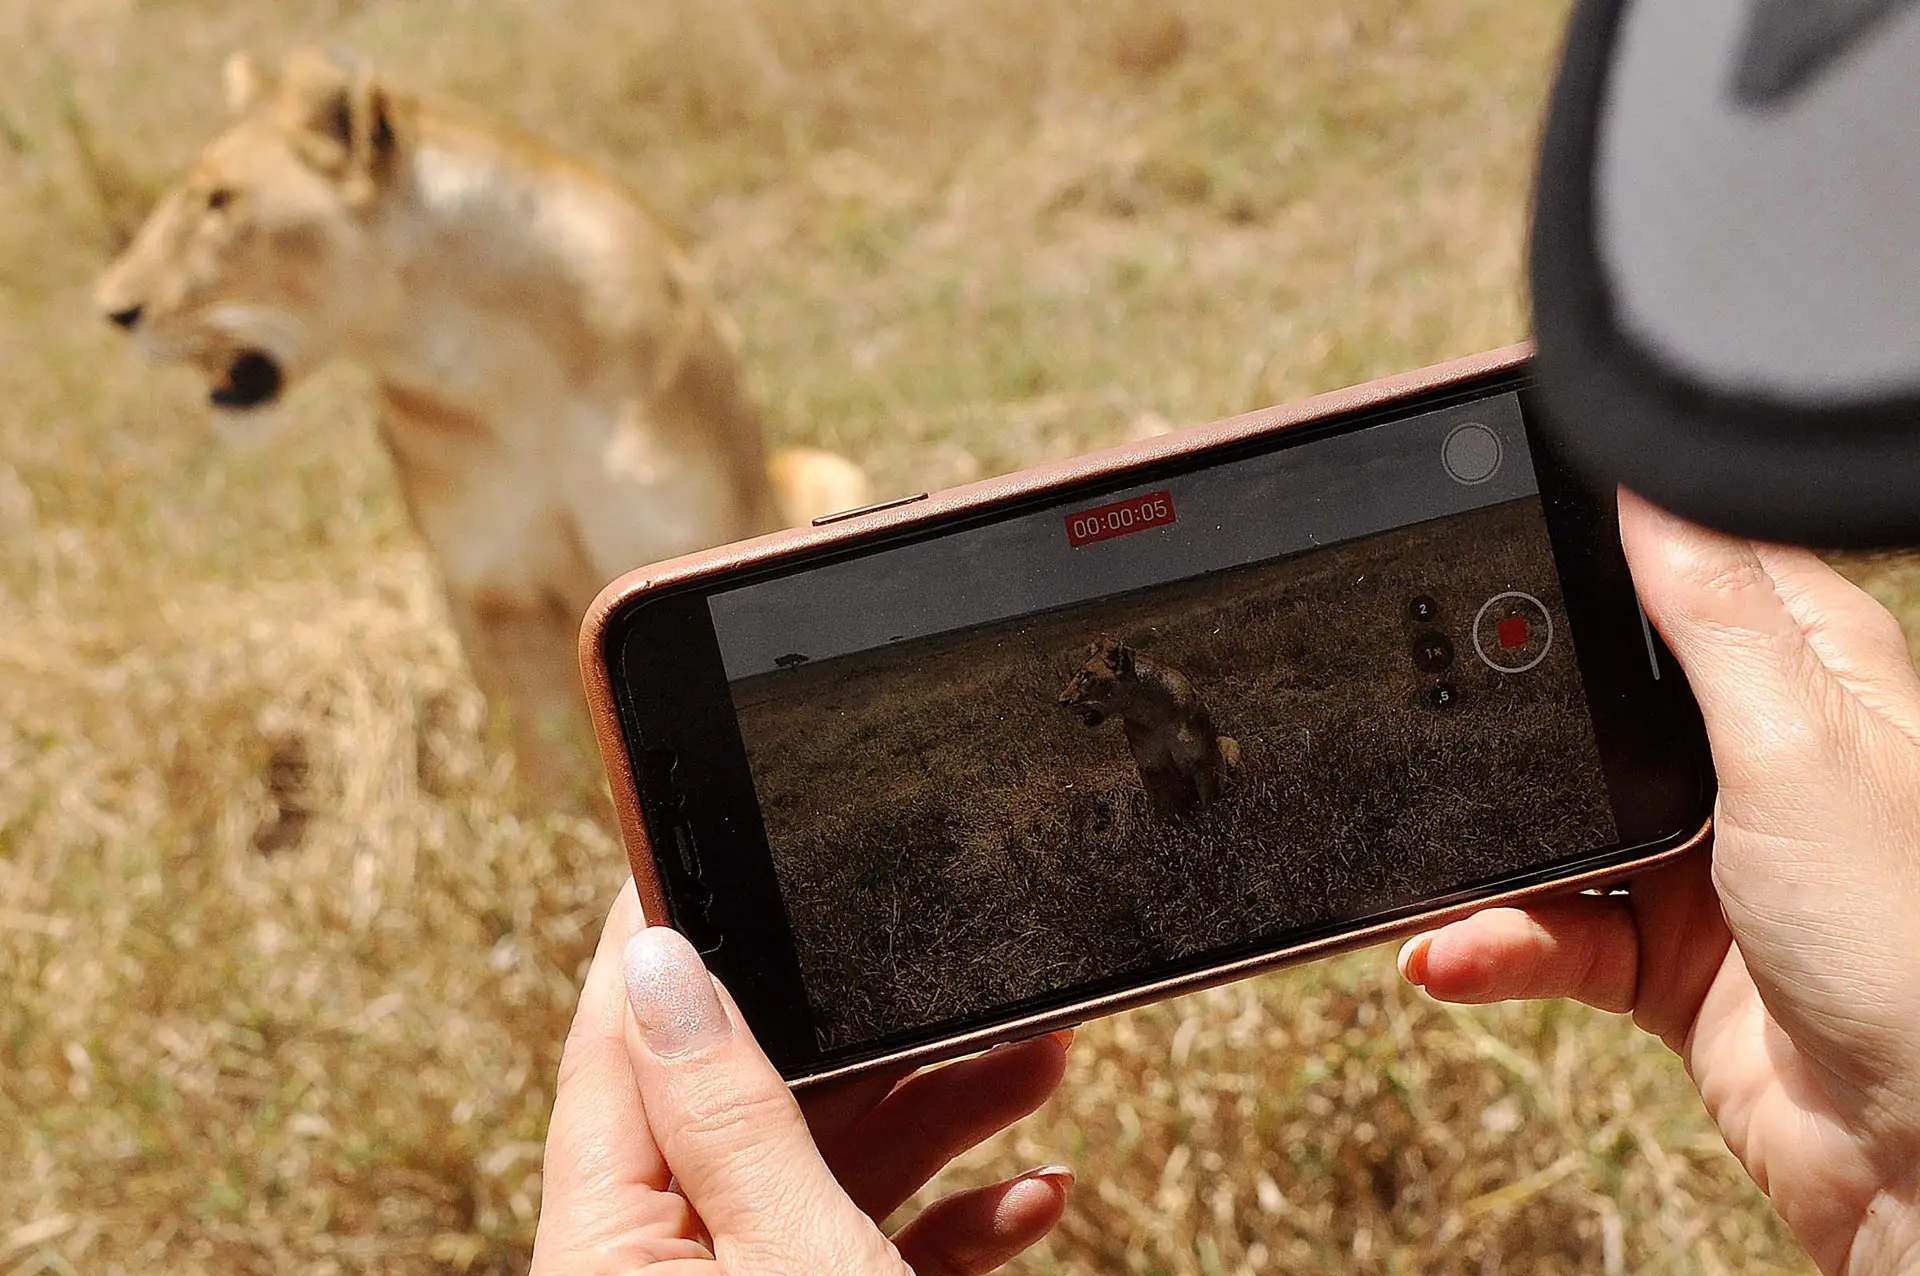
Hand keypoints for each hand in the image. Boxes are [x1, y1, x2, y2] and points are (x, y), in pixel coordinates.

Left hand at [532, 882, 1073, 1274]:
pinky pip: (872, 1243)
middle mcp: (666, 1270)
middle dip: (863, 1037)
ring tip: (1037, 1053)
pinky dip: (953, 1217)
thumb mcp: (794, 1253)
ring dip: (939, 1116)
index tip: (688, 843)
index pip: (616, 1056)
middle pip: (750, 1104)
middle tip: (928, 958)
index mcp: (609, 1252)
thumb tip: (660, 962)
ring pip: (829, 1169)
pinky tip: (1032, 1189)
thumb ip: (730, 1113)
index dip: (654, 944)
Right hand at [1397, 490, 1919, 1274]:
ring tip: (1433, 891)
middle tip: (1426, 725)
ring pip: (1552, 822)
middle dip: (1505, 728)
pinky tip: (1456, 954)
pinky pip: (1548, 926)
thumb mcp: (1797, 747)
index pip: (1688, 573)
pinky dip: (1497, 943)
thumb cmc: (1907, 943)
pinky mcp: (1658, 949)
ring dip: (1487, 863)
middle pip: (1591, 700)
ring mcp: (1699, 857)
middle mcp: (1751, 757)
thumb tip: (1645, 486)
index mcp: (1809, 676)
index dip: (1596, 551)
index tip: (1493, 528)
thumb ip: (1711, 619)